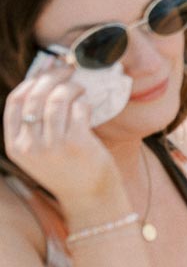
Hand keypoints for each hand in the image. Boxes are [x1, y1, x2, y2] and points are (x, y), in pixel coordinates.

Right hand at [3, 61, 120, 204]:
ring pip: (58, 99)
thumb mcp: (40, 150)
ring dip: (71, 86)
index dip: (31, 80)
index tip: (45, 69)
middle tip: (68, 69)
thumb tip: (45, 78)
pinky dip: (84, 101)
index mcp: (15, 145)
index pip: (15, 102)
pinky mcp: (76, 144)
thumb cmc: (69, 168)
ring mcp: (52, 145)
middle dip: (53, 76)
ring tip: (80, 87)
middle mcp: (30, 145)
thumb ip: (36, 123)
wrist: (90, 197)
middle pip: (36, 96)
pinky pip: (78, 109)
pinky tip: (88, 104)